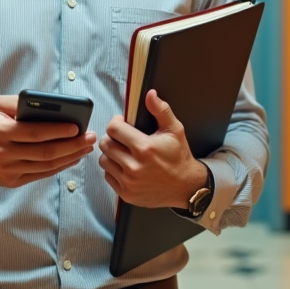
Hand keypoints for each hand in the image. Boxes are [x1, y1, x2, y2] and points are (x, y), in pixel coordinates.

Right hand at [0, 95, 96, 187]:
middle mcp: (4, 153)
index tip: (78, 126)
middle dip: (72, 145)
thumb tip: (49, 105)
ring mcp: (9, 170)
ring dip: (70, 157)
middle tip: (90, 138)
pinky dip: (60, 167)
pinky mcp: (13, 182)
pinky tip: (72, 158)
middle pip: (45, 152)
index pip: (34, 133)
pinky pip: (41, 175)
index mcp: (1, 131)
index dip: (57, 131)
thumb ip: (20, 102)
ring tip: (86, 147)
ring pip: (46, 166)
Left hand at [98, 89, 207, 207]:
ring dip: (111, 154)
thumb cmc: (179, 157)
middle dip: (112, 138)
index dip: (116, 123)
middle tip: (123, 138)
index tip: (122, 123)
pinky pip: (108, 176)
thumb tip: (150, 94)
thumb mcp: (175, 130)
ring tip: (124, 153)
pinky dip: (114, 170)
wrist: (186, 186)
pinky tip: (126, 167)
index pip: (113, 129)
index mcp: (145, 148)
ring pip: (104, 161)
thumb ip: (161, 110)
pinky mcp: (126, 194)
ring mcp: (129, 182)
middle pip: (105, 144)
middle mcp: (134, 166)